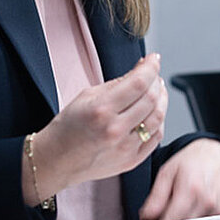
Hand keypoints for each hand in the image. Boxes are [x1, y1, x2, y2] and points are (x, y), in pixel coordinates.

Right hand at [26, 53, 166, 203]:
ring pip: (158, 118)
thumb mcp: (87, 95)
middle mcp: (116, 129)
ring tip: (157, 90)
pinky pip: (155, 138)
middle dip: (156, 80)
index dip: (151, 67)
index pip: (138, 82)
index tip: (154, 59)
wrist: (57, 159)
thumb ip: (118, 83)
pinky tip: (153, 112)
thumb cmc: (69, 126)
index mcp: (102, 109)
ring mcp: (125, 148)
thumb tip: (141, 69)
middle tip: (154, 73)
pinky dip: (159, 121)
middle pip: (151, 99)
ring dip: (162, 100)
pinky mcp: (131, 161)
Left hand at [138, 138, 219, 219]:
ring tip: (183, 205)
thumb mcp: (167, 172)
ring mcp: (217, 209)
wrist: (218, 154)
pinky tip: (195, 206)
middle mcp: (206, 201)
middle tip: (167, 210)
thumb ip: (156, 196)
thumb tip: (146, 217)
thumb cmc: (193, 160)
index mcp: (190, 189)